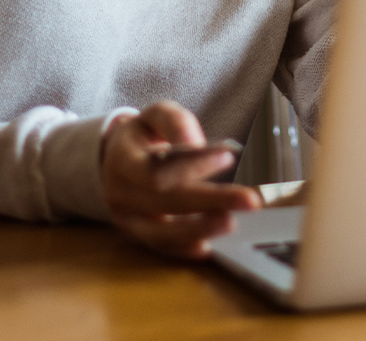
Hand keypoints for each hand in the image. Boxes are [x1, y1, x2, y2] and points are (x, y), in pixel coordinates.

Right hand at [101, 101, 259, 258]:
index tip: (228, 156)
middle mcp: (120, 193)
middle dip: (209, 201)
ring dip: (199, 229)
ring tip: (231, 222)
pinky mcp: (139, 235)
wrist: (115, 159)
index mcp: (122, 160)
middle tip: (249, 200)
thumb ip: (174, 121)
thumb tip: (195, 143)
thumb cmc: (143, 136)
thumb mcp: (154, 116)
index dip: (192, 165)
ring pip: (161, 233)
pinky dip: (185, 249)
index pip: (156, 169)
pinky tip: (209, 247)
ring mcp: (127, 219)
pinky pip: (162, 247)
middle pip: (165, 202)